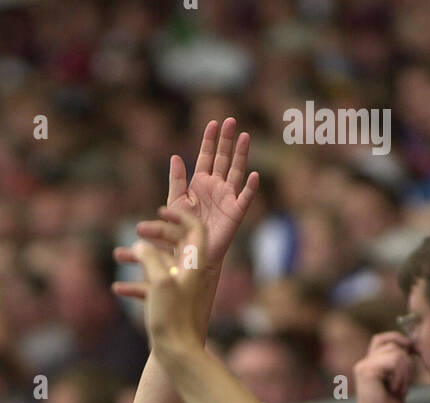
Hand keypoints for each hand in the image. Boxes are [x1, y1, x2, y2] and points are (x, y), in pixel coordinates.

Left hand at [114, 117, 257, 294]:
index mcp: (200, 183)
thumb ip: (177, 180)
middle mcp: (216, 187)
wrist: (192, 254)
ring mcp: (227, 198)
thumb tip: (176, 156)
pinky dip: (249, 188)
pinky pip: (244, 199)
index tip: (213, 123)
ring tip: (244, 136)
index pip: (207, 157)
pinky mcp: (235, 213)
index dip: (210, 141)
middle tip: (231, 121)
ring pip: (235, 172)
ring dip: (241, 155)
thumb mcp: (175, 202)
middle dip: (227, 141)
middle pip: (223, 159)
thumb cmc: (181, 231)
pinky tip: (254, 176)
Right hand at [116, 205, 209, 359]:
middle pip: (175, 243)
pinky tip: (118, 288)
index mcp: (195, 263)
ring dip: (138, 258)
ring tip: (117, 255)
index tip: (161, 211)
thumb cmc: (173, 317)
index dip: (180, 216)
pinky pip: (151, 287)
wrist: (178, 353)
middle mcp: (189, 273)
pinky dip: (135, 284)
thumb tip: (139, 246)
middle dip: (155, 235)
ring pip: (158, 264)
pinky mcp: (168, 304)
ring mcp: (178, 288)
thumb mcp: (160, 281)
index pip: (195, 228)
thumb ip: (149, 257)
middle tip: (137, 231)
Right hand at [353, 332, 414, 402]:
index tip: (413, 352)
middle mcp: (363, 363)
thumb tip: (412, 344)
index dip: (399, 339)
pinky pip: (394, 362)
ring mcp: (363, 366)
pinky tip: (393, 390)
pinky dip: (400, 377)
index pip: (383, 339)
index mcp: (369, 363)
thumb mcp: (398, 379)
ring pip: (396, 353)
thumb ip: (400, 361)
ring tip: (397, 389)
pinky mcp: (367, 371)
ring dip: (404, 373)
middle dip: (406, 362)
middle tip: (402, 384)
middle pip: (393, 344)